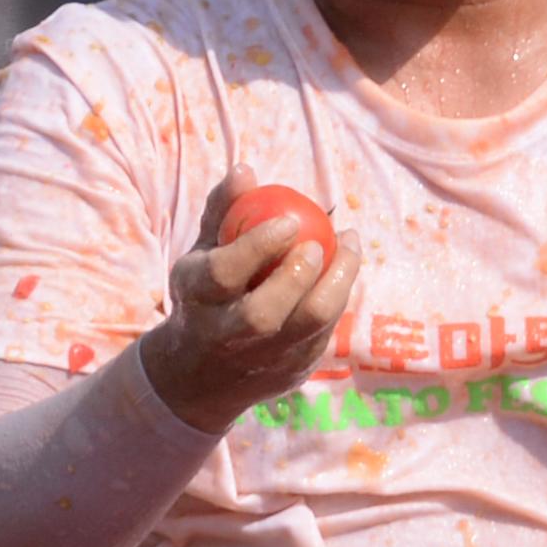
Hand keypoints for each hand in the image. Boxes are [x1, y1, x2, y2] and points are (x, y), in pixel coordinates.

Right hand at [138, 164, 359, 433]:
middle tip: (318, 243)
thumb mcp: (202, 255)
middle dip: (296, 277)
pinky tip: (346, 267)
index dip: (258, 246)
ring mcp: (261, 361)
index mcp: (196, 300)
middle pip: (262, 314)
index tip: (289, 220)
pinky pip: (324, 335)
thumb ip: (222, 212)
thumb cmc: (206, 296)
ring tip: (349, 245)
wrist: (198, 376)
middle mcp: (225, 337)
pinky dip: (339, 298)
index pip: (223, 274)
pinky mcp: (291, 373)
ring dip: (336, 284)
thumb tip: (246, 169)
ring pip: (306, 329)